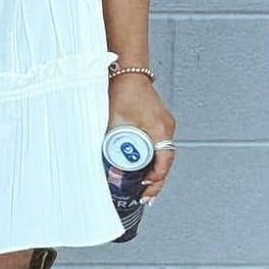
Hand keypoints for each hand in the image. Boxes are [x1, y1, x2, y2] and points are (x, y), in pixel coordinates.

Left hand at [107, 74, 176, 202]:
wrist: (127, 71)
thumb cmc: (123, 91)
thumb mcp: (113, 122)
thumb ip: (109, 142)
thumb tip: (102, 162)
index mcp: (160, 129)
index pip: (164, 163)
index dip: (155, 181)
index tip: (144, 191)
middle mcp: (166, 128)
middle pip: (165, 162)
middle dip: (155, 181)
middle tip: (144, 197)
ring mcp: (164, 124)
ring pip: (162, 154)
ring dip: (153, 170)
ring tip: (143, 186)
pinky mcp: (158, 122)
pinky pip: (158, 145)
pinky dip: (152, 157)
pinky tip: (143, 166)